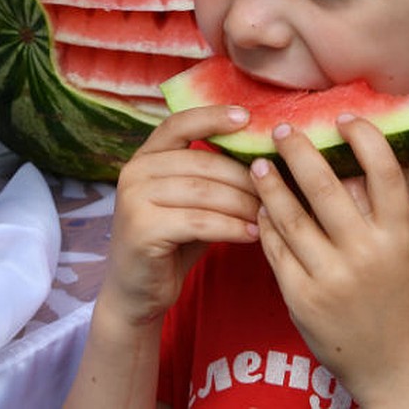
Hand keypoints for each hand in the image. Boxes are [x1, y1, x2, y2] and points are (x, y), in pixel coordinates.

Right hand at [99, 104, 261, 328]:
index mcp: (145, 156)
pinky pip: (199, 221)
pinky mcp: (141, 229)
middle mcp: (134, 171)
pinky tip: (252, 234)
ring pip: (204, 192)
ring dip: (242, 204)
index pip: (179, 123)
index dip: (213, 117)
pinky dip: (231, 227)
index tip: (247, 117)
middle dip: (243, 177)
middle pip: (201, 161)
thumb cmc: (173, 242)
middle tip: (275, 192)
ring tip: (268, 215)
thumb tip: (262, 159)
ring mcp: (133, 198)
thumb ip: (212, 177)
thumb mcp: (191, 202)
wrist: (137, 292)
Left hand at [252, 116, 408, 404]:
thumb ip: (374, 209)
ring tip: (259, 164)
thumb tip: (343, 154)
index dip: (365, 138)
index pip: (385, 173)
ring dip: (270, 183)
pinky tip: (260, 207)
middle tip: (281, 128)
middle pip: (324, 186)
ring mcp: (330, 277)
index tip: (343, 116)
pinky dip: (265, 222)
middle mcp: (365, 254)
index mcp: (398, 237)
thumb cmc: (396, 296)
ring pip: (289, 216)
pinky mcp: (301, 296)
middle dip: (297, 150)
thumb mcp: (399, 251)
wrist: (394, 365)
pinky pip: (274, 248)